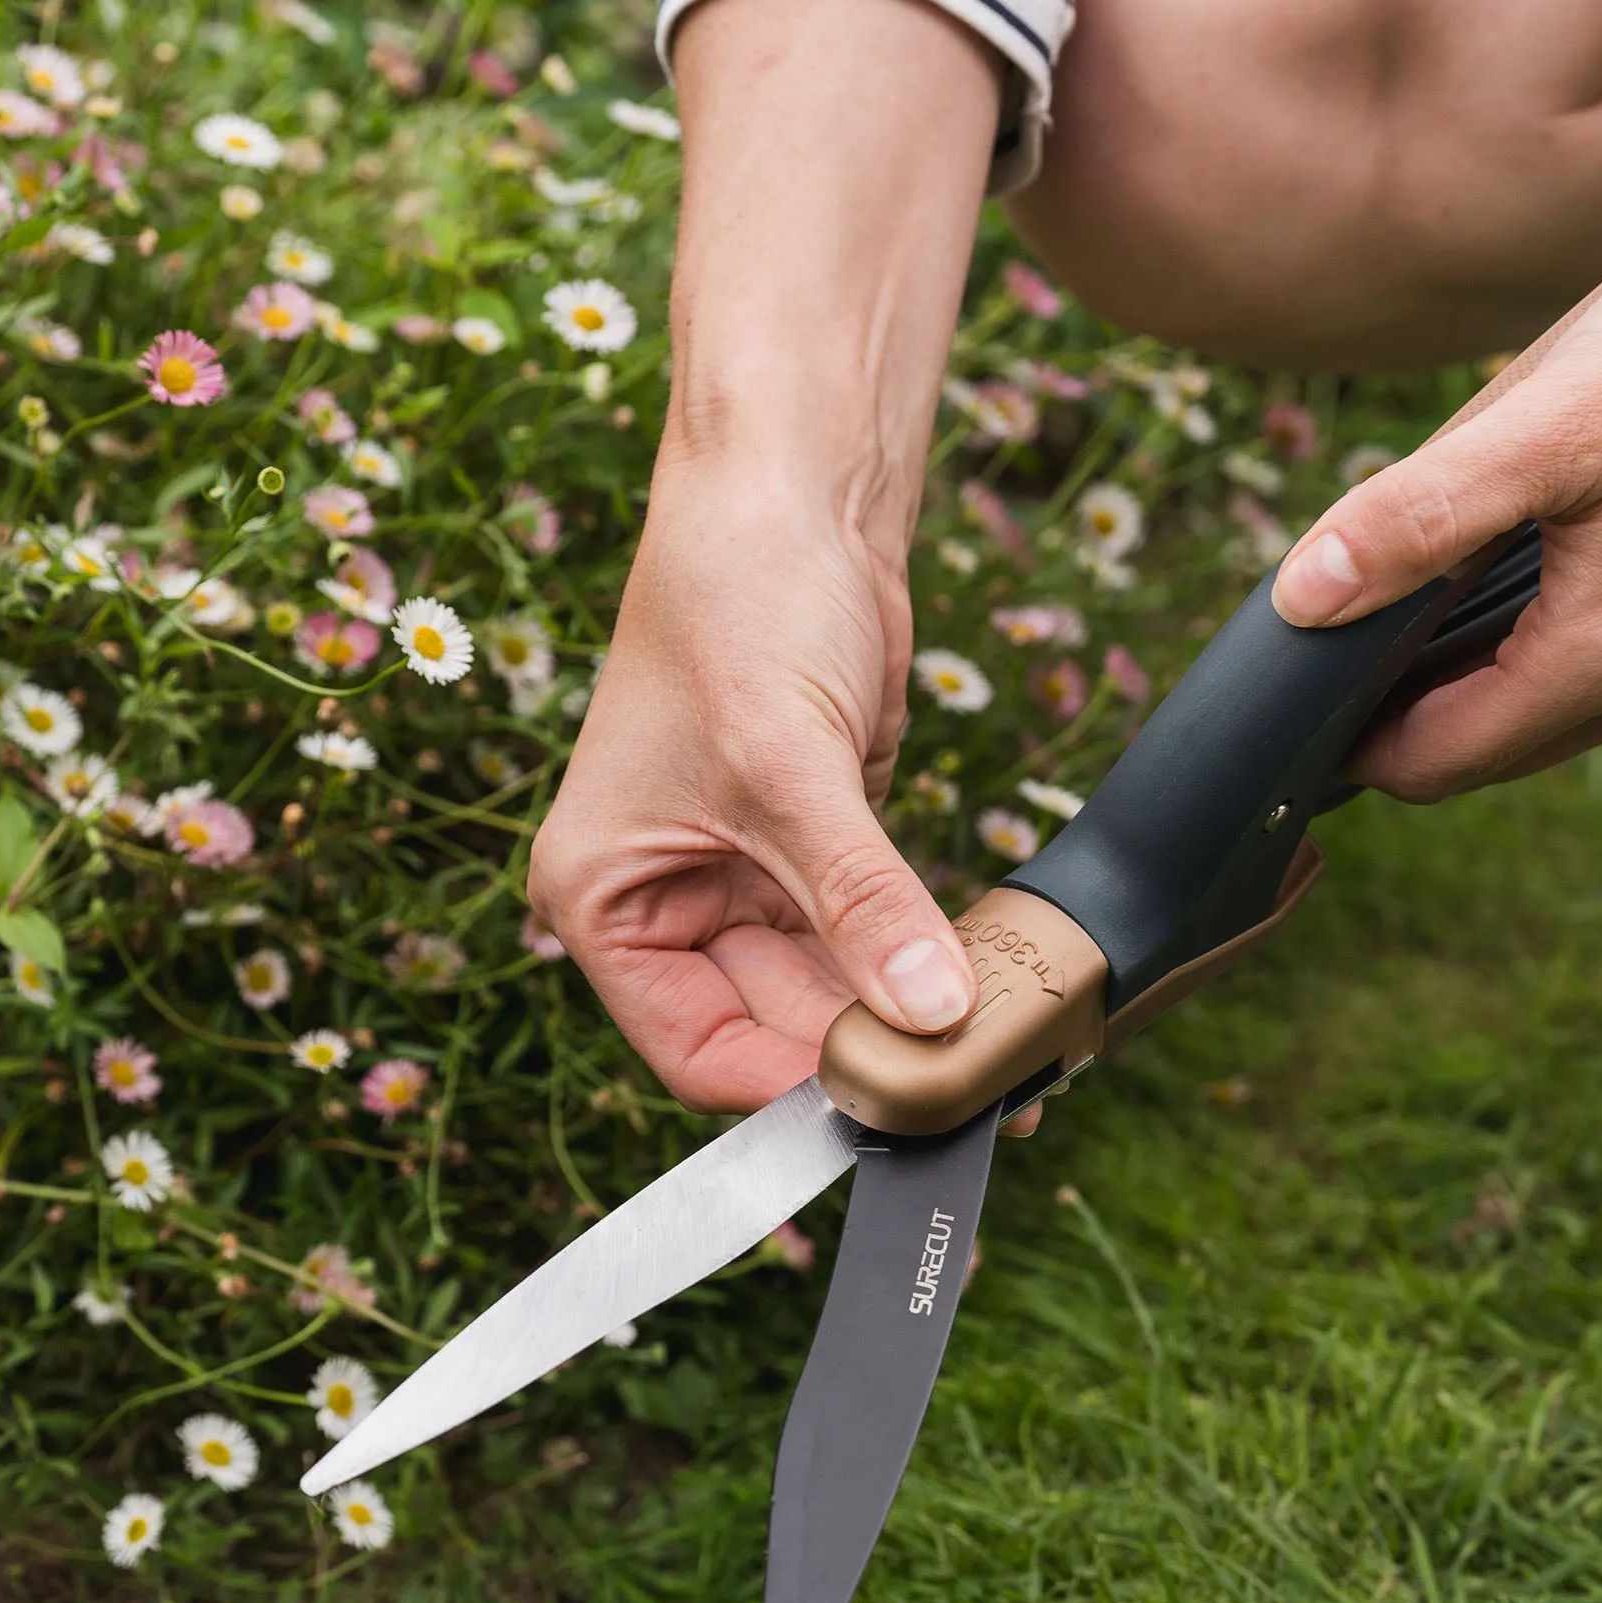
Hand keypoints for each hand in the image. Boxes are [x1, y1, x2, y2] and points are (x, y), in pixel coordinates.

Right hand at [528, 467, 976, 1114]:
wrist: (795, 498)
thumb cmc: (738, 601)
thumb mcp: (788, 764)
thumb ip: (859, 900)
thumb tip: (928, 1014)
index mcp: (604, 898)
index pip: (696, 1049)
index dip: (790, 1089)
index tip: (890, 1104)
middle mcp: (665, 904)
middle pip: (772, 1030)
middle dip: (868, 1057)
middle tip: (971, 1088)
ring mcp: (744, 882)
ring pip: (831, 995)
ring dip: (908, 1021)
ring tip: (997, 1054)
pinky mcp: (818, 854)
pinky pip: (872, 941)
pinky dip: (924, 966)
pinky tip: (986, 992)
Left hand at [1272, 198, 1601, 798]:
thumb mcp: (1546, 425)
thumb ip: (1417, 518)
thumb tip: (1304, 597)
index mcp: (1601, 660)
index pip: (1432, 764)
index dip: (1350, 742)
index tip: (1296, 696)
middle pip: (1482, 752)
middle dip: (1402, 715)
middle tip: (1339, 643)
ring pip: (1542, 719)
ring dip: (1468, 682)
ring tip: (1412, 606)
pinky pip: (1601, 677)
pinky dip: (1537, 652)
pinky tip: (1513, 579)